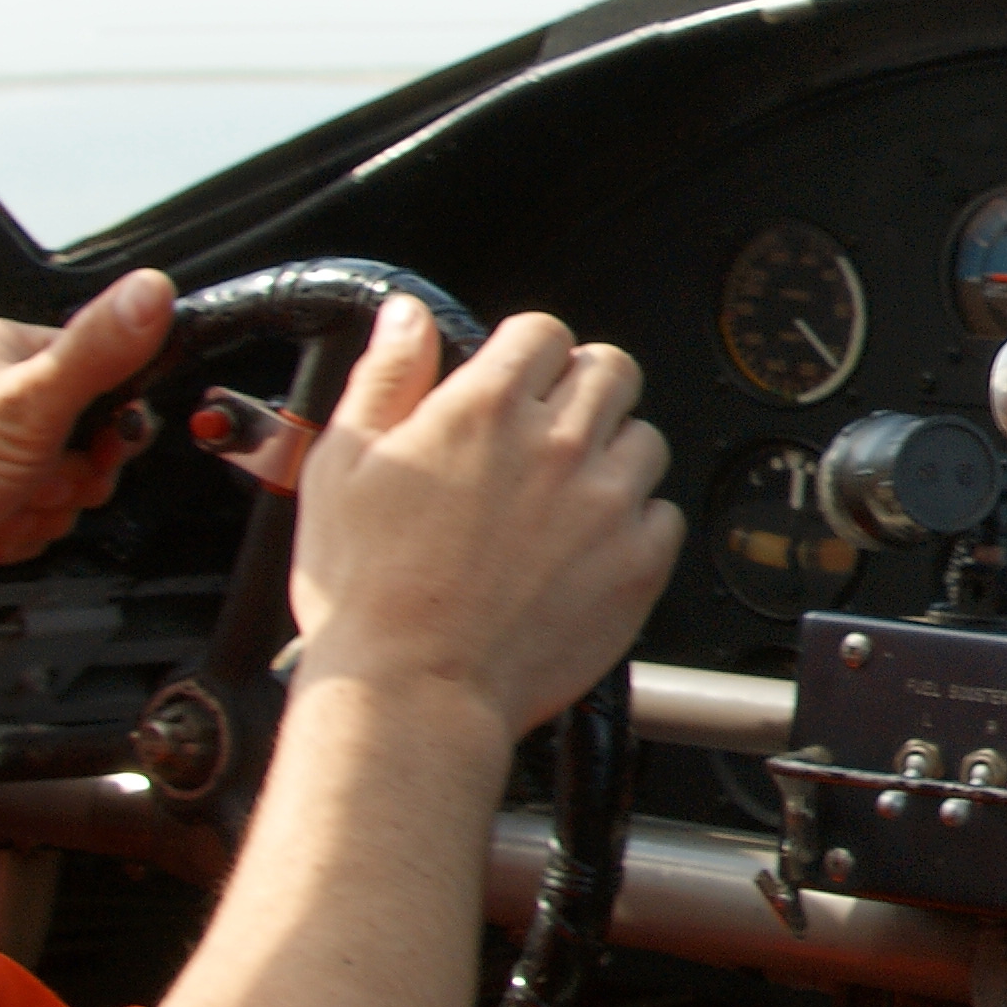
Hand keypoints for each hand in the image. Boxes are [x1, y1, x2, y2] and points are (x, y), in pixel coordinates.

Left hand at [0, 271, 175, 607]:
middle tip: (41, 485)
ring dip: (43, 508)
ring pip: (54, 474)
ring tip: (3, 513)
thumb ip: (97, 351)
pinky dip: (18, 528)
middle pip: (78, 428)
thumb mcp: (29, 407)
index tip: (98, 447)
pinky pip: (23, 506)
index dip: (107, 418)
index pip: (93, 364)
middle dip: (71, 473)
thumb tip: (151, 290)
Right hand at [288, 299, 679, 739]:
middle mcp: (559, 444)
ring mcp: (607, 503)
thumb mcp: (342, 466)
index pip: (545, 332)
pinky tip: (589, 548)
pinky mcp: (639, 562)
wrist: (413, 689)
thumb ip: (385, 377)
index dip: (527, 354)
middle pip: (611, 371)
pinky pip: (664, 515)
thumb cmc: (368, 591)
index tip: (515, 385)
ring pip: (645, 439)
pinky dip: (636, 524)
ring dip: (613, 454)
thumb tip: (408, 317)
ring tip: (566, 497)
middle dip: (581, 390)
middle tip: (548, 433)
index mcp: (487, 408)